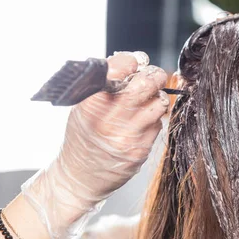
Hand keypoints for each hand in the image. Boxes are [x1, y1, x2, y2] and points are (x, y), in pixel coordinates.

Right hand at [22, 52, 167, 238]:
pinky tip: (143, 121)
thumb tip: (133, 61)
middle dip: (153, 75)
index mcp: (89, 106)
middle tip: (153, 75)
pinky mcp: (141, 149)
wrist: (80, 178)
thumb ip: (104, 86)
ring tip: (149, 98)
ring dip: (158, 97)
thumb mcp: (82, 109)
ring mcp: (127, 136)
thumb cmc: (82, 138)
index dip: (130, 61)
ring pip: (157, 104)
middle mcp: (109, 121)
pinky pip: (158, 124)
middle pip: (144, 85)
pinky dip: (155, 118)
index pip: (116, 70)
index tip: (134, 62)